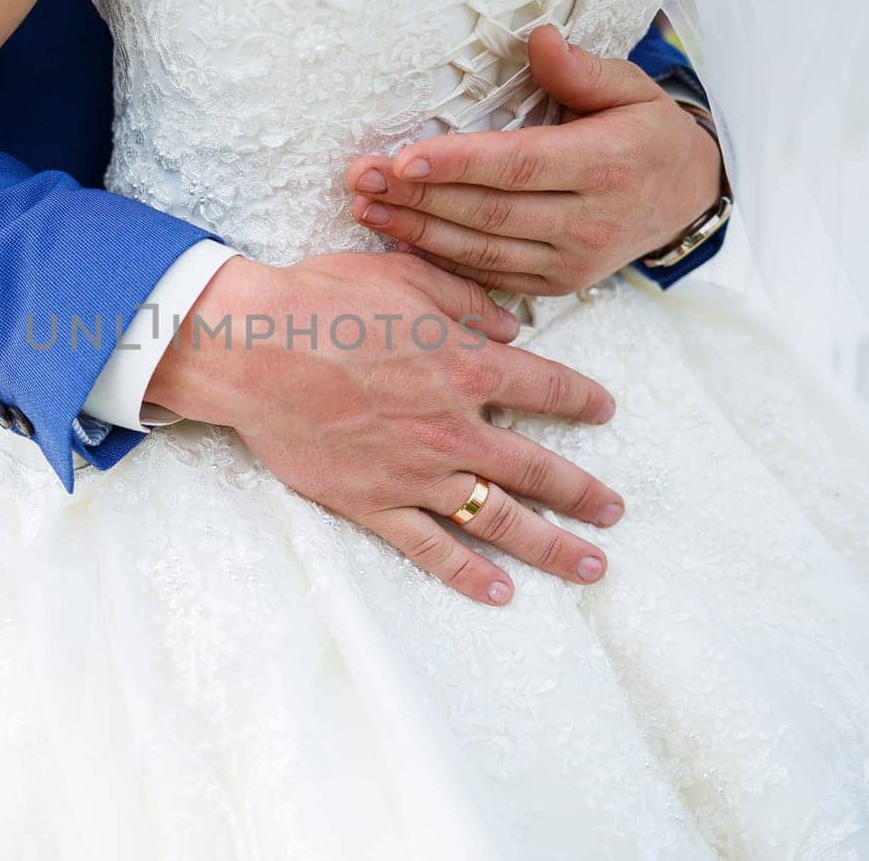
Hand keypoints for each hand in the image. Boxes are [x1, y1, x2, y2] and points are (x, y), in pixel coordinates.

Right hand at [147, 252, 624, 605]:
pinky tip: (499, 592)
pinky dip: (466, 573)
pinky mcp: (373, 502)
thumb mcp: (405, 275)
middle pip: (538, 470)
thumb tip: (512, 326)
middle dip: (583, 494)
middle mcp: (455, 429)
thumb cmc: (323, 301)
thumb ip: (466, 300)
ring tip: (588, 566)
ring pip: (498, 518)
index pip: (547, 387)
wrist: (254, 348)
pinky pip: (429, 547)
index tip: (604, 410)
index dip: (582, 400)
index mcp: (468, 367)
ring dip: (549, 545)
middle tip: (614, 512)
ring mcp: (416, 473)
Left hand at [344, 24, 722, 295]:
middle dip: (418, 196)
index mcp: (606, 163)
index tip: (404, 156)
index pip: (520, 164)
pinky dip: (442, 260)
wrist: (687, 197)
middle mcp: (589, 219)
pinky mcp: (558, 284)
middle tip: (362, 178)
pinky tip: (400, 238)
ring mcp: (573, 260)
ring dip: (418, 230)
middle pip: (491, 211)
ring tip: (366, 206)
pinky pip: (492, 275)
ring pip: (484, 249)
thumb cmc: (649, 135)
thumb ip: (581, 69)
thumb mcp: (632, 89)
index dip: (458, 164)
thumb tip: (537, 38)